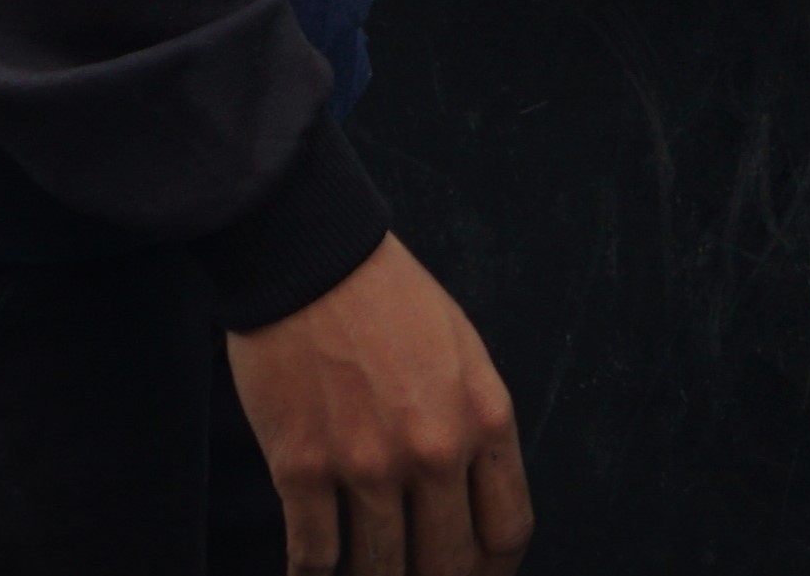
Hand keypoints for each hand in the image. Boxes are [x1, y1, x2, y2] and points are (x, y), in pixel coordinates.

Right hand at [225, 236, 527, 573]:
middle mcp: (434, 451)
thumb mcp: (466, 356)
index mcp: (485, 418)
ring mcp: (365, 465)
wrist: (313, 263)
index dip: (494, 571)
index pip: (508, 528)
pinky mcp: (300, 469)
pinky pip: (313, 555)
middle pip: (449, 564)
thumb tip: (473, 497)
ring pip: (380, 570)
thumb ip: (475, 427)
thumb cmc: (392, 303)